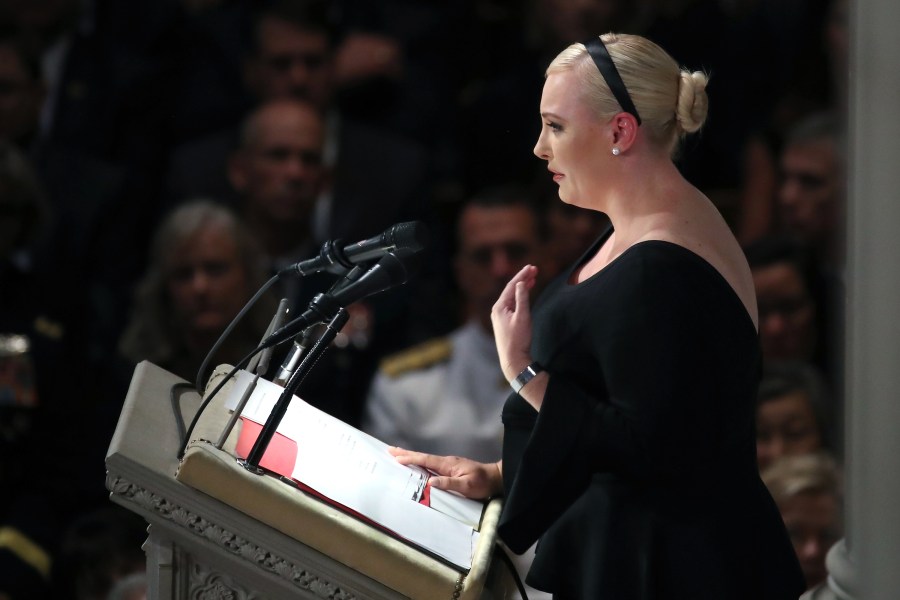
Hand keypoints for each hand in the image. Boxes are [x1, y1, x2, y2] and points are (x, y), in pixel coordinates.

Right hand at [389, 447, 501, 499]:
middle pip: (423, 456)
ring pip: (426, 459)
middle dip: (406, 453)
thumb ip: (449, 483)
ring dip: (411, 457)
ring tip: (398, 455)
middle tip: (390, 449)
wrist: (495, 478)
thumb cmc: (482, 483)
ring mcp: (448, 465)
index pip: (426, 460)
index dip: (411, 459)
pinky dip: (420, 462)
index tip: (396, 457)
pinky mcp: (450, 469)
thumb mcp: (467, 485)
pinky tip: (417, 464)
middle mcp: (446, 462)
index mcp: (448, 464)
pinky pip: (431, 464)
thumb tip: (430, 481)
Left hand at [491, 265, 537, 379]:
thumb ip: (522, 298)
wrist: (513, 359)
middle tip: (534, 270)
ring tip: (532, 278)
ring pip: (512, 296)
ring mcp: (500, 315)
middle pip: (511, 290)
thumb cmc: (518, 339)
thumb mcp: (523, 317)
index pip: (512, 286)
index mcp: (500, 307)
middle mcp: (497, 309)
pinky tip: (526, 293)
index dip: (522, 275)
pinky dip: (520, 297)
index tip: (532, 267)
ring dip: (522, 287)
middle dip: (523, 279)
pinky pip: (512, 304)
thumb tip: (521, 283)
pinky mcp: (504, 321)